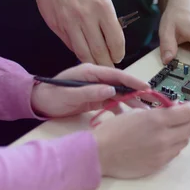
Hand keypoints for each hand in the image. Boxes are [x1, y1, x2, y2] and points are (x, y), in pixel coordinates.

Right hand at [30, 0, 124, 65]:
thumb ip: (106, 17)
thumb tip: (111, 40)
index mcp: (103, 7)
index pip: (115, 40)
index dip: (118, 54)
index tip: (118, 57)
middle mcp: (87, 17)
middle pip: (100, 52)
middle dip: (106, 64)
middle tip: (108, 68)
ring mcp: (71, 24)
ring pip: (84, 54)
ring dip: (92, 64)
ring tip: (97, 66)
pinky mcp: (58, 28)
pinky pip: (71, 46)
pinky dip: (78, 52)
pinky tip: (83, 53)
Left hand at [30, 64, 149, 117]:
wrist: (38, 103)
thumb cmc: (51, 96)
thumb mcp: (70, 94)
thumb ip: (90, 92)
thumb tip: (111, 90)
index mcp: (90, 72)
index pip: (116, 74)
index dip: (132, 80)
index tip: (145, 87)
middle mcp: (96, 79)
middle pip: (121, 84)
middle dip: (136, 92)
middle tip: (150, 101)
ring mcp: (96, 88)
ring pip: (119, 94)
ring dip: (130, 102)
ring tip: (142, 112)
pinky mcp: (95, 99)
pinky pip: (111, 103)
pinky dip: (120, 109)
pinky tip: (127, 117)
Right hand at [92, 103, 189, 177]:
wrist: (100, 154)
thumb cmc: (113, 130)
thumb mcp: (136, 113)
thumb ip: (157, 112)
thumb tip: (173, 111)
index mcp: (157, 120)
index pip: (189, 112)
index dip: (189, 107)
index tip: (185, 106)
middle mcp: (164, 137)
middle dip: (189, 120)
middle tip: (181, 117)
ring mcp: (163, 153)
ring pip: (185, 141)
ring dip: (181, 133)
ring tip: (170, 130)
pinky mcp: (159, 165)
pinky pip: (174, 153)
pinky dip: (173, 145)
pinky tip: (162, 142)